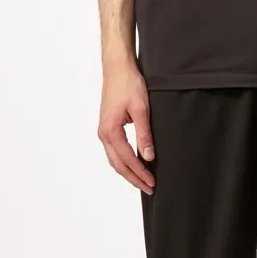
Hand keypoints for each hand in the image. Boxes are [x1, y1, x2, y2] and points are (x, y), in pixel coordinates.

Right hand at [98, 59, 155, 194]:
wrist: (117, 69)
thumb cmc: (129, 85)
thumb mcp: (141, 109)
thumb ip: (144, 134)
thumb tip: (148, 157)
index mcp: (110, 131)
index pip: (127, 160)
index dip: (140, 173)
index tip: (152, 182)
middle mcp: (103, 134)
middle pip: (118, 165)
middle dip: (134, 178)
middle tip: (149, 188)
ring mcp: (103, 131)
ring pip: (115, 160)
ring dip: (128, 172)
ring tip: (143, 181)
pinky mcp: (107, 127)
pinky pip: (114, 151)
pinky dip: (124, 161)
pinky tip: (134, 165)